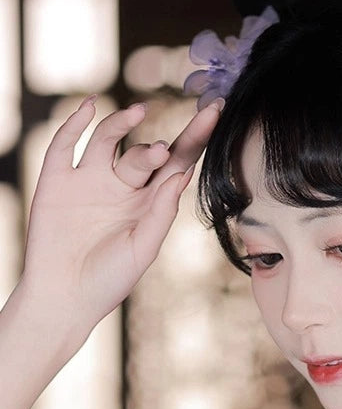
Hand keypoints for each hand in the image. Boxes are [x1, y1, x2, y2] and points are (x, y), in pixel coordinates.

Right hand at [18, 96, 223, 346]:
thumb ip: (162, 211)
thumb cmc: (109, 281)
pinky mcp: (57, 181)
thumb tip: (182, 173)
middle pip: (145, 151)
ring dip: (122, 123)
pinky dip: (74, 124)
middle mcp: (123, 185)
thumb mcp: (142, 248)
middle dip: (155, 149)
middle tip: (161, 152)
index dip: (196, 136)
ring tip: (138, 113)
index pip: (178, 161)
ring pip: (109, 139)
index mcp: (150, 201)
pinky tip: (89, 108)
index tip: (216, 109)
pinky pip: (66, 145)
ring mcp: (90, 180)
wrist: (62, 300)